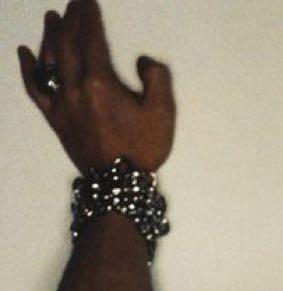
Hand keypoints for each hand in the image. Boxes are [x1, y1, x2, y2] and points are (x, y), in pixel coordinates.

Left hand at [17, 0, 174, 173]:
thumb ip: (157, 79)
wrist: (120, 186)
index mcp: (100, 84)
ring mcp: (62, 103)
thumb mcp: (164, 114)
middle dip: (70, 19)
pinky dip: (27, 69)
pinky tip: (24, 52)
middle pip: (68, 44)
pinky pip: (35, 89)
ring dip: (50, 35)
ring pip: (49, 60)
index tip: (88, 0)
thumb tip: (142, 61)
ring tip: (51, 16)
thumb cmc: (143, 150)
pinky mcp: (55, 118)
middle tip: (74, 3)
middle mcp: (76, 88)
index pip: (92, 39)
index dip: (90, 16)